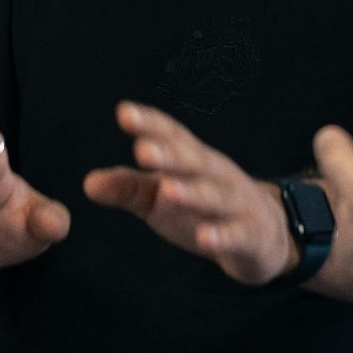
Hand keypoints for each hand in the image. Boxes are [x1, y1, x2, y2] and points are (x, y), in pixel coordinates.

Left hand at [82, 101, 294, 284]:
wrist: (264, 234)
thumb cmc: (202, 206)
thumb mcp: (161, 197)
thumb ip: (128, 188)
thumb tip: (88, 183)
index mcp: (192, 159)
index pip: (171, 136)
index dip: (150, 124)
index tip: (124, 113)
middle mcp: (215, 174)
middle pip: (192, 161)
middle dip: (169, 155)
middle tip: (142, 150)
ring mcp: (236, 203)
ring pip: (214, 195)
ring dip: (192, 192)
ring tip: (168, 190)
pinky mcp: (250, 235)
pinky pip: (237, 235)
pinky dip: (222, 236)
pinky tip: (206, 238)